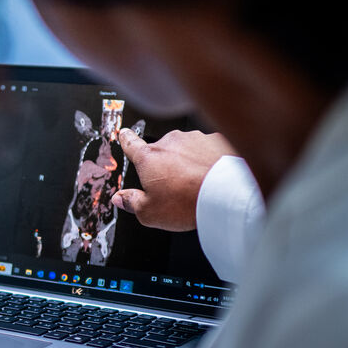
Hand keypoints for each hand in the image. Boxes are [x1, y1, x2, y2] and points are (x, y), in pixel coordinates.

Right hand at [111, 129, 235, 231]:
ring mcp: (194, 139)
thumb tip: (121, 199)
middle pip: (163, 150)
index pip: (131, 143)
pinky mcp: (217, 141)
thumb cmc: (187, 202)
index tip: (124, 134)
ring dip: (190, 161)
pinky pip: (209, 149)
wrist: (227, 194)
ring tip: (198, 185)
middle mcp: (170, 142)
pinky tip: (215, 177)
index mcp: (149, 157)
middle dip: (167, 164)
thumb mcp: (150, 213)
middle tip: (176, 187)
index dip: (126, 138)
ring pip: (188, 149)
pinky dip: (210, 160)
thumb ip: (132, 203)